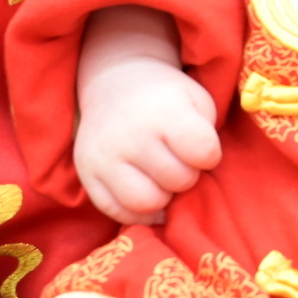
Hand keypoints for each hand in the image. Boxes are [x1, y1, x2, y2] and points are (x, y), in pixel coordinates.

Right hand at [73, 48, 219, 226]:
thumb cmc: (167, 99)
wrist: (116, 85)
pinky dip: (138, 211)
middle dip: (187, 175)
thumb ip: (206, 138)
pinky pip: (117, 212)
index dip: (210, 155)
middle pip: (178, 180)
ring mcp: (104, 157)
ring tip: (162, 179)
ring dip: (163, 197)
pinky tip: (147, 192)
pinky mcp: (87, 175)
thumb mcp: (197, 101)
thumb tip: (197, 183)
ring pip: (145, 203)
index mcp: (164, 113)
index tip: (201, 147)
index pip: (202, 151)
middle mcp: (130, 135)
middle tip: (179, 161)